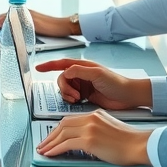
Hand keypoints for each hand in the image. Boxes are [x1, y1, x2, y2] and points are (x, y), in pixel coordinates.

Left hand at [0, 8, 73, 36]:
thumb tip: (17, 33)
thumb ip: (27, 27)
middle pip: (9, 14)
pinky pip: (20, 23)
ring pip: (13, 18)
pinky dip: (12, 25)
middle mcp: (27, 13)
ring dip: (3, 21)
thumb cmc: (52, 28)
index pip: (11, 14)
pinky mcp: (34, 22)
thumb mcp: (37, 27)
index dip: (1, 18)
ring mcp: (30, 17)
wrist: (63, 26)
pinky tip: (7, 28)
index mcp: (27, 14)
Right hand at [35, 58, 150, 109]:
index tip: (38, 69)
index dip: (49, 65)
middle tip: (74, 96)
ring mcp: (83, 85)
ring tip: (78, 99)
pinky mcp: (85, 95)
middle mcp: (81, 75)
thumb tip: (66, 71)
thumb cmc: (117, 83)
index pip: (62, 64)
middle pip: (62, 79)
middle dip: (64, 88)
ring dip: (68, 95)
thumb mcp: (97, 74)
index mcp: (83, 66)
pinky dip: (71, 100)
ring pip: (65, 89)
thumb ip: (80, 71)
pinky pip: (71, 97)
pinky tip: (79, 102)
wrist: (128, 97)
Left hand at [35, 111, 152, 166]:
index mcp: (95, 114)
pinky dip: (56, 149)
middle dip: (51, 135)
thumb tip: (85, 139)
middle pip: (63, 124)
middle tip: (43, 144)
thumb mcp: (110, 128)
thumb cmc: (129, 142)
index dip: (58, 129)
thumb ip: (96, 129)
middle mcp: (90, 118)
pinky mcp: (89, 140)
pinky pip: (66, 144)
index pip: (70, 119)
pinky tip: (51, 154)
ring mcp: (89, 128)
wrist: (139, 146)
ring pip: (62, 133)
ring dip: (50, 143)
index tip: (52, 137)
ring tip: (43, 151)